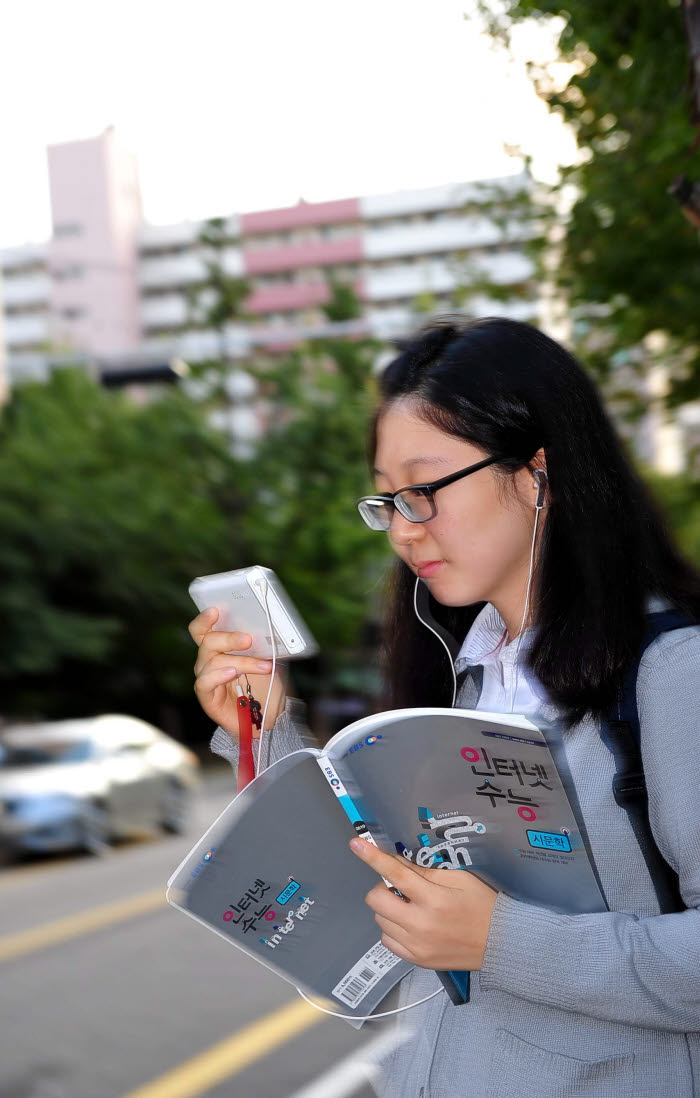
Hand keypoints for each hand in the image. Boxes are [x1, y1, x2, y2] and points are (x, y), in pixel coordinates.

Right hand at [189, 607, 287, 737]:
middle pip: (207, 641)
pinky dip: (218, 675)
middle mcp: (208, 661)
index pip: (202, 630)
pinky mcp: (207, 697)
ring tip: (263, 666)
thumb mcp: (269, 658)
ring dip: (241, 661)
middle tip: (248, 639)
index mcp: (219, 648)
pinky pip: (204, 682)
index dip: (204, 619)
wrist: (271, 716)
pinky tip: (232, 673)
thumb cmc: (267, 684)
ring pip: (213, 661)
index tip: (215, 610)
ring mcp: (206, 678)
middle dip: (229, 637)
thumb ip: (264, 643)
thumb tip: (270, 625)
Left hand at [349, 837, 497, 970]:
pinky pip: (387, 940)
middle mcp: (422, 924)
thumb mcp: (460, 879)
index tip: (356, 844)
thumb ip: (426, 871)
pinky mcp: (416, 959)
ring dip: (388, 909)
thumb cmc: (483, 906)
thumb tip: (398, 861)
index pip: (396, 874)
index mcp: (435, 899)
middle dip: (383, 888)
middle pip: (377, 900)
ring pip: (379, 920)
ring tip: (410, 907)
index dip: (373, 857)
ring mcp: (417, 945)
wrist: (501, 944)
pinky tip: (410, 924)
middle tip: (400, 888)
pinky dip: (392, 929)